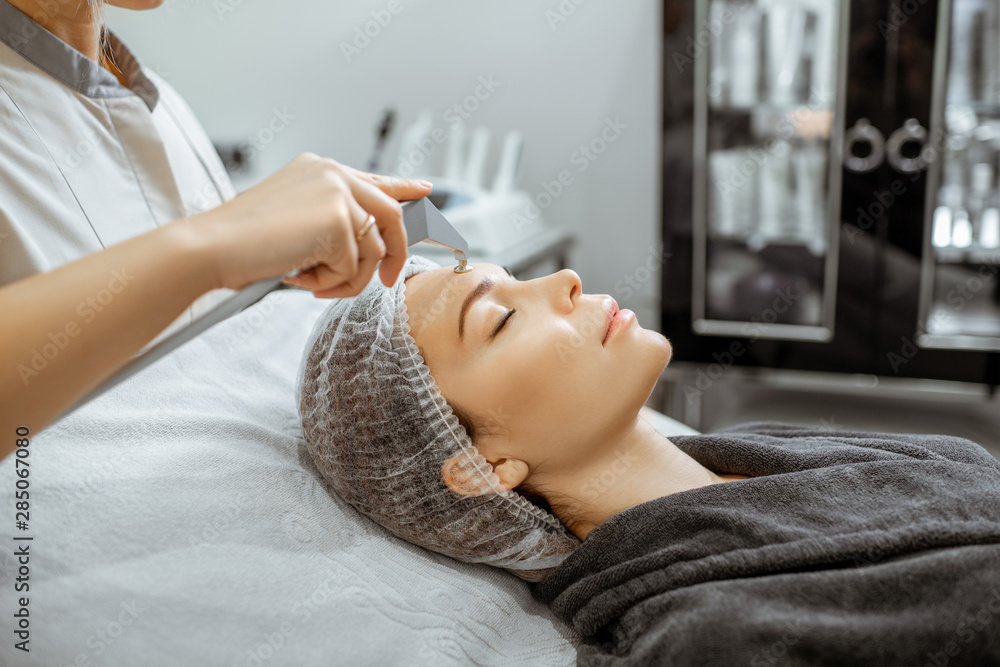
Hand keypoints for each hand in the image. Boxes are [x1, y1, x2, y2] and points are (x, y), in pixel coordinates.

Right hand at [190, 153, 431, 296]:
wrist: (212, 247)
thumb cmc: (244, 243)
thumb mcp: (295, 221)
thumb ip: (332, 220)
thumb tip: (368, 240)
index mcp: (321, 170)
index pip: (375, 180)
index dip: (403, 189)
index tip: (424, 191)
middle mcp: (334, 174)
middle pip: (391, 217)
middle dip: (391, 256)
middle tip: (384, 281)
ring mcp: (339, 193)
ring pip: (373, 250)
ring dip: (345, 277)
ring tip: (307, 278)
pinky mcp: (339, 219)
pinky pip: (355, 266)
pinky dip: (330, 282)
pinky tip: (298, 274)